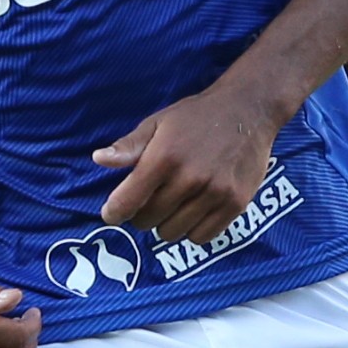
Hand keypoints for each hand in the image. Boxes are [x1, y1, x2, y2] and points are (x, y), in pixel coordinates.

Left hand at [92, 82, 284, 245]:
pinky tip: (193, 212)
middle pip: (148, 221)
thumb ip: (129, 146)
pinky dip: (192, 230)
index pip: (128, 202)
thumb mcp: (158, 123)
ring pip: (172, 233)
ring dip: (167, 224)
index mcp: (163, 157)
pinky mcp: (235, 204)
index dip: (114, 212)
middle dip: (142, 214)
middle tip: (150, 201)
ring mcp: (215, 193)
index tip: (113, 213)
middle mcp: (189, 178)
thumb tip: (98, 159)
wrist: (248, 110)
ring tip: (173, 206)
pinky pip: (201, 237)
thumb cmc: (197, 116)